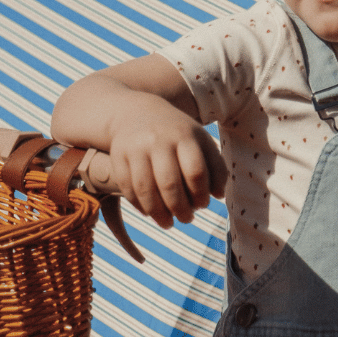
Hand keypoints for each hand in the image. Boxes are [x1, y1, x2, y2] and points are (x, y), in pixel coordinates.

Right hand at [108, 94, 226, 228]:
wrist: (137, 112)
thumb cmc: (179, 134)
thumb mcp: (201, 142)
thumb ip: (216, 167)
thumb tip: (219, 195)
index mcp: (185, 136)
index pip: (195, 172)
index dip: (201, 194)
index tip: (203, 205)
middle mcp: (159, 140)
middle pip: (169, 183)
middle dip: (180, 208)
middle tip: (187, 220)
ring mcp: (136, 147)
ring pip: (145, 189)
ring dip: (158, 213)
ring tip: (168, 224)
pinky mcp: (118, 155)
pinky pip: (127, 187)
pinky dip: (139, 205)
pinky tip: (149, 213)